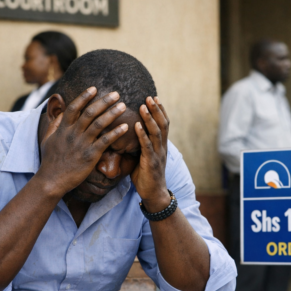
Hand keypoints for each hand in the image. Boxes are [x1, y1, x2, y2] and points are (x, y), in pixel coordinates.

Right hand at [39, 87, 128, 196]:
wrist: (51, 180)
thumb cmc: (50, 161)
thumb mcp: (47, 140)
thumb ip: (54, 125)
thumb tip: (61, 113)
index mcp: (63, 128)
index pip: (74, 107)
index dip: (84, 96)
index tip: (94, 88)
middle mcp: (73, 133)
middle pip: (90, 112)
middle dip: (104, 101)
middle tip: (116, 94)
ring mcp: (82, 144)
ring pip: (99, 124)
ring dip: (112, 113)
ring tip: (123, 106)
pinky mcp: (90, 156)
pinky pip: (105, 141)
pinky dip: (116, 133)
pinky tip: (125, 127)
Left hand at [131, 96, 170, 211]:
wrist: (154, 194)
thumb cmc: (146, 176)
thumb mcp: (143, 158)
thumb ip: (140, 146)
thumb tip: (127, 136)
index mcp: (160, 146)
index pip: (163, 124)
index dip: (160, 110)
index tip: (154, 97)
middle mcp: (162, 148)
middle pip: (162, 124)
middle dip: (156, 109)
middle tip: (149, 96)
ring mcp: (158, 154)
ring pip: (156, 132)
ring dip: (150, 118)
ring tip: (143, 106)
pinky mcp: (151, 162)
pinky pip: (147, 146)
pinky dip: (142, 134)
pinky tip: (137, 125)